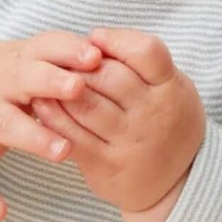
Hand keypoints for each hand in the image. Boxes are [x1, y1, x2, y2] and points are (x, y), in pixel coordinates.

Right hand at [0, 32, 104, 221]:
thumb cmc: (3, 75)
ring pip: (8, 125)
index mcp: (20, 59)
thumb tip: (107, 56)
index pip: (46, 48)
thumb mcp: (27, 58)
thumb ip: (62, 57)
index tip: (95, 56)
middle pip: (25, 79)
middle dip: (52, 83)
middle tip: (79, 88)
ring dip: (35, 137)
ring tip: (63, 151)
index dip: (69, 51)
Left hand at [29, 26, 204, 215]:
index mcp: (171, 88)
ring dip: (60, 88)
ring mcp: (129, 142)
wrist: (178, 183)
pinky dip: (53, 118)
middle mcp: (153, 115)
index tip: (94, 39)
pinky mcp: (105, 166)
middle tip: (61, 58)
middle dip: (80, 63)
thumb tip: (94, 39)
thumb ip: (143, 64)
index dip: (115, 40)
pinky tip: (42, 105)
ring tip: (45, 77)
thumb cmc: (167, 121)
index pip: (145, 51)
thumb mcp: (171, 87)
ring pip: (86, 105)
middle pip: (109, 76)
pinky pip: (72, 136)